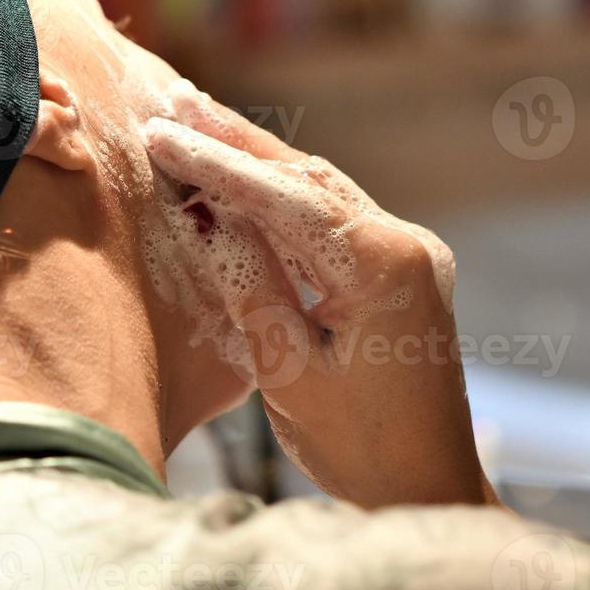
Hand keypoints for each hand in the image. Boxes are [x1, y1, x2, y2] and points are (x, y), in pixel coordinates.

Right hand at [144, 85, 494, 507]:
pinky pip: (335, 222)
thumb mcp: (288, 372)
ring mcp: (410, 254)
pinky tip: (244, 178)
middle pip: (308, 178)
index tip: (160, 135)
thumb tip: (207, 215)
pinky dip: (285, 199)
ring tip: (197, 122)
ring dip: (259, 161)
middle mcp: (407, 245)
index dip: (217, 164)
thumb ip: (250, 285)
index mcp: (386, 266)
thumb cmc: (360, 446)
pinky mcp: (402, 272)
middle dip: (237, 141)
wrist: (429, 487)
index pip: (286, 197)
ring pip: (321, 192)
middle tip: (173, 102)